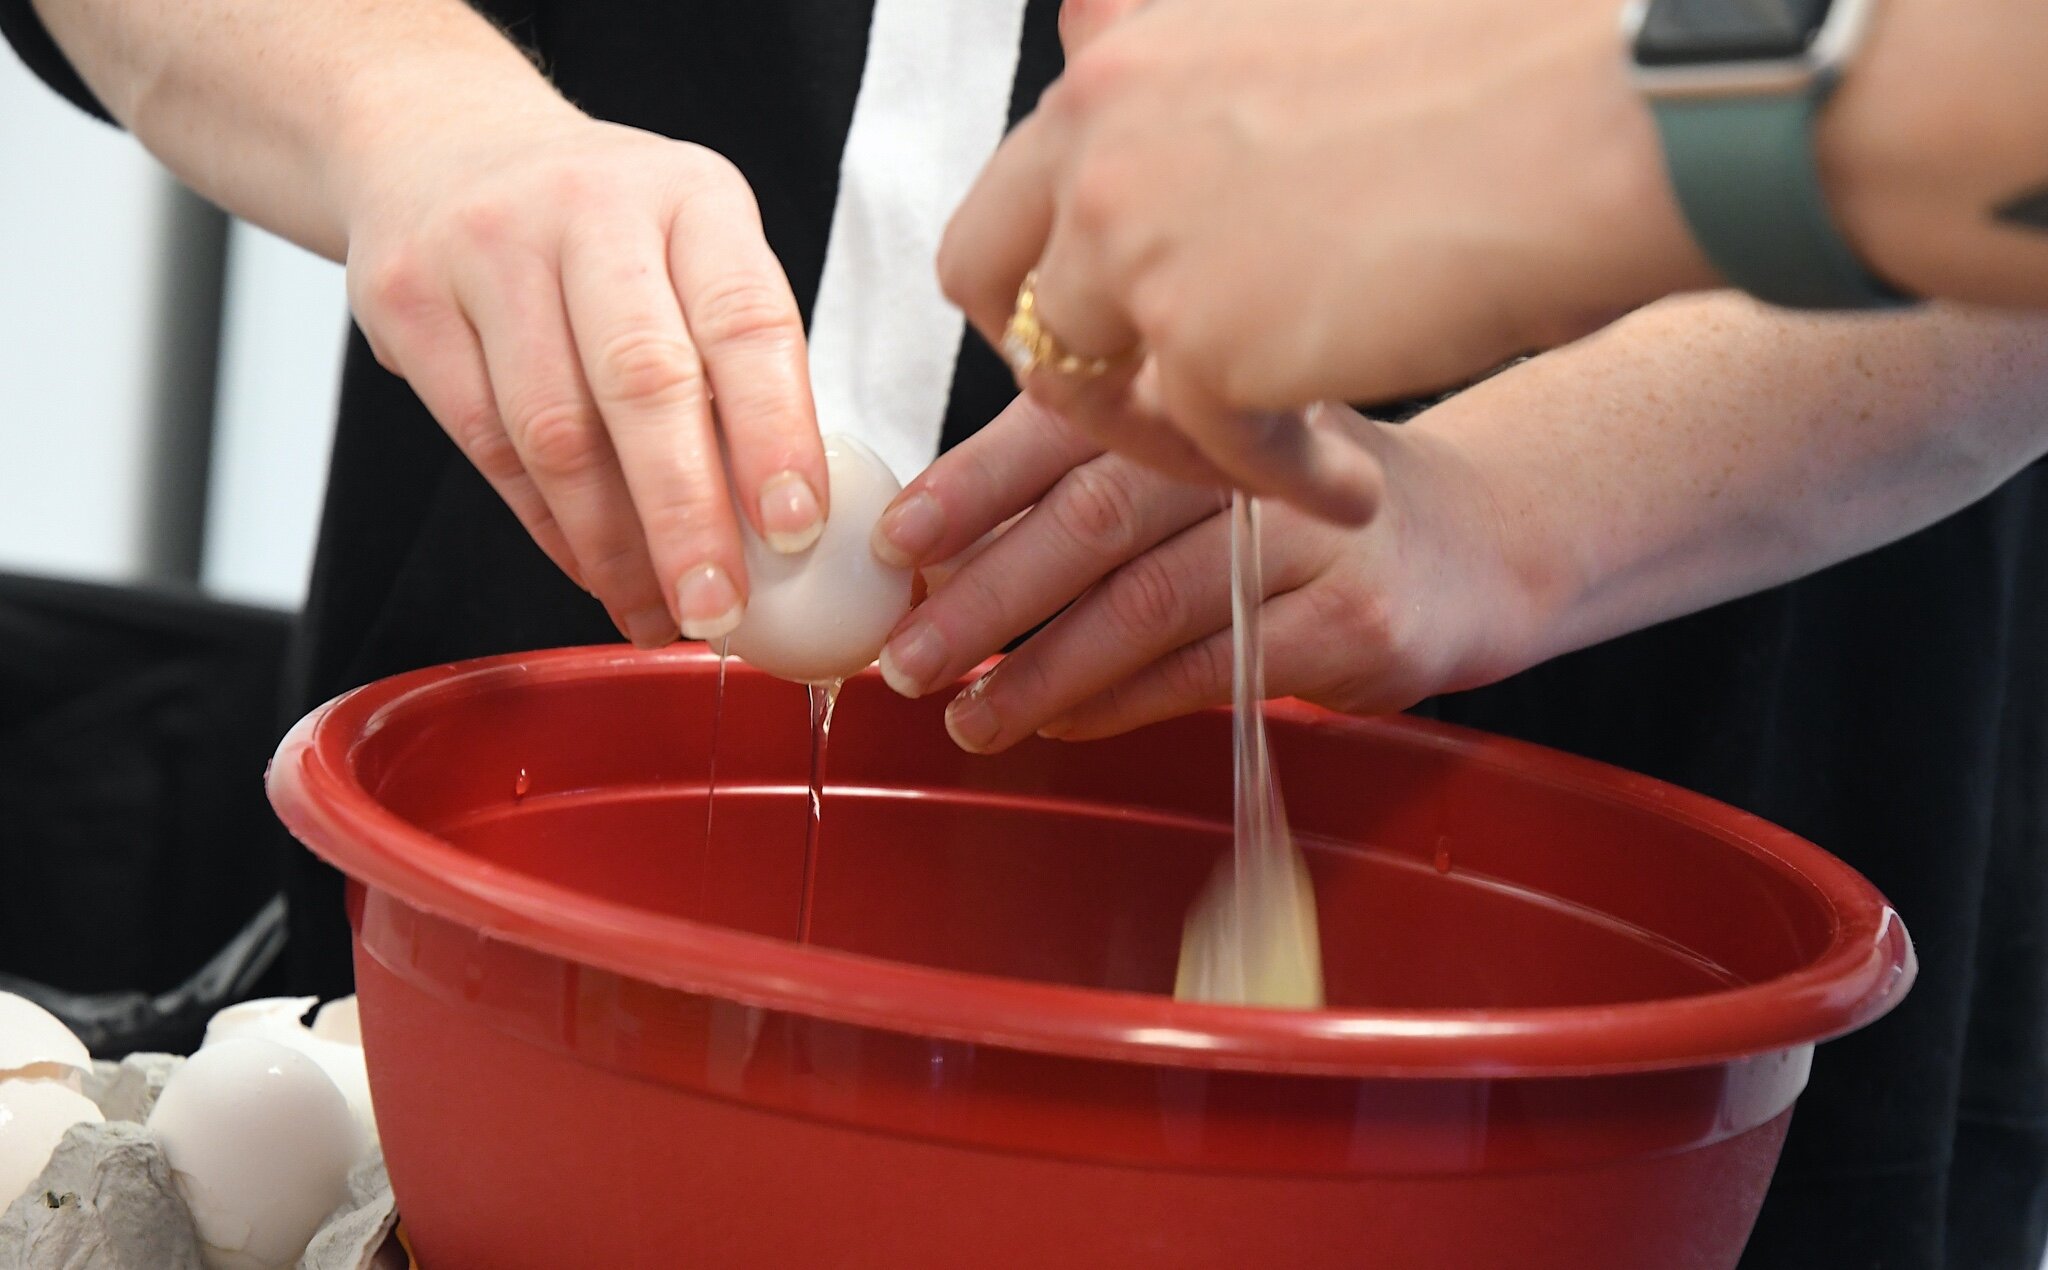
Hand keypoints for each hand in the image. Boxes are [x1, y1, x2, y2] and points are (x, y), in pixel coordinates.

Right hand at [342, 106, 825, 645]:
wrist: (437, 141)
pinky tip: (594, 571)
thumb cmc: (604, 228)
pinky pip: (487, 446)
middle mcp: (590, 209)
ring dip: (614, 546)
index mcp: (692, 196)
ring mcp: (487, 248)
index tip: (797, 529)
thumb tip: (784, 525)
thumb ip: (737, 363)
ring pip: (555, 431)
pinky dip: (550, 528)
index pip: (746, 321)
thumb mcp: (692, 249)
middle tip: (718, 610)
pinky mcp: (408, 301)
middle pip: (643, 382)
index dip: (775, 433)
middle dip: (687, 515)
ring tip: (657, 613)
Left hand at [870, 398, 1543, 751]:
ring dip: (1041, 672)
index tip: (896, 542)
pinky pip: (1211, 670)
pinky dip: (1124, 703)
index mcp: (1199, 396)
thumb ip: (1094, 481)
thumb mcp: (1210, 463)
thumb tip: (938, 553)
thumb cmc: (1305, 508)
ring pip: (1145, 606)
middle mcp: (1252, 453)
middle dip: (985, 596)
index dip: (973, 484)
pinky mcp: (1351, 622)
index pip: (1068, 429)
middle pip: (1094, 519)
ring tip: (968, 716)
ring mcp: (1309, 536)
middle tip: (907, 658)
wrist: (1483, 539)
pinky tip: (1065, 723)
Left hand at [940, 0, 1714, 520]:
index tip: (1114, 330)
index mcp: (1121, 58)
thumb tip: (1086, 17)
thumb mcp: (1304, 17)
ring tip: (1282, 467)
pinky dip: (1282, 486)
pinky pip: (1209, 453)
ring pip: (1097, 397)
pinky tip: (1354, 491)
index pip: (1006, 205)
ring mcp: (1145, 246)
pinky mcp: (1210, 346)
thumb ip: (1177, 47)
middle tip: (1159, 417)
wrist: (1614, 109)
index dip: (1045, 287)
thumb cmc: (1502, 56)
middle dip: (1073, 375)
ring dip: (1183, 448)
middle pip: (1005, 307)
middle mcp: (1104, 144)